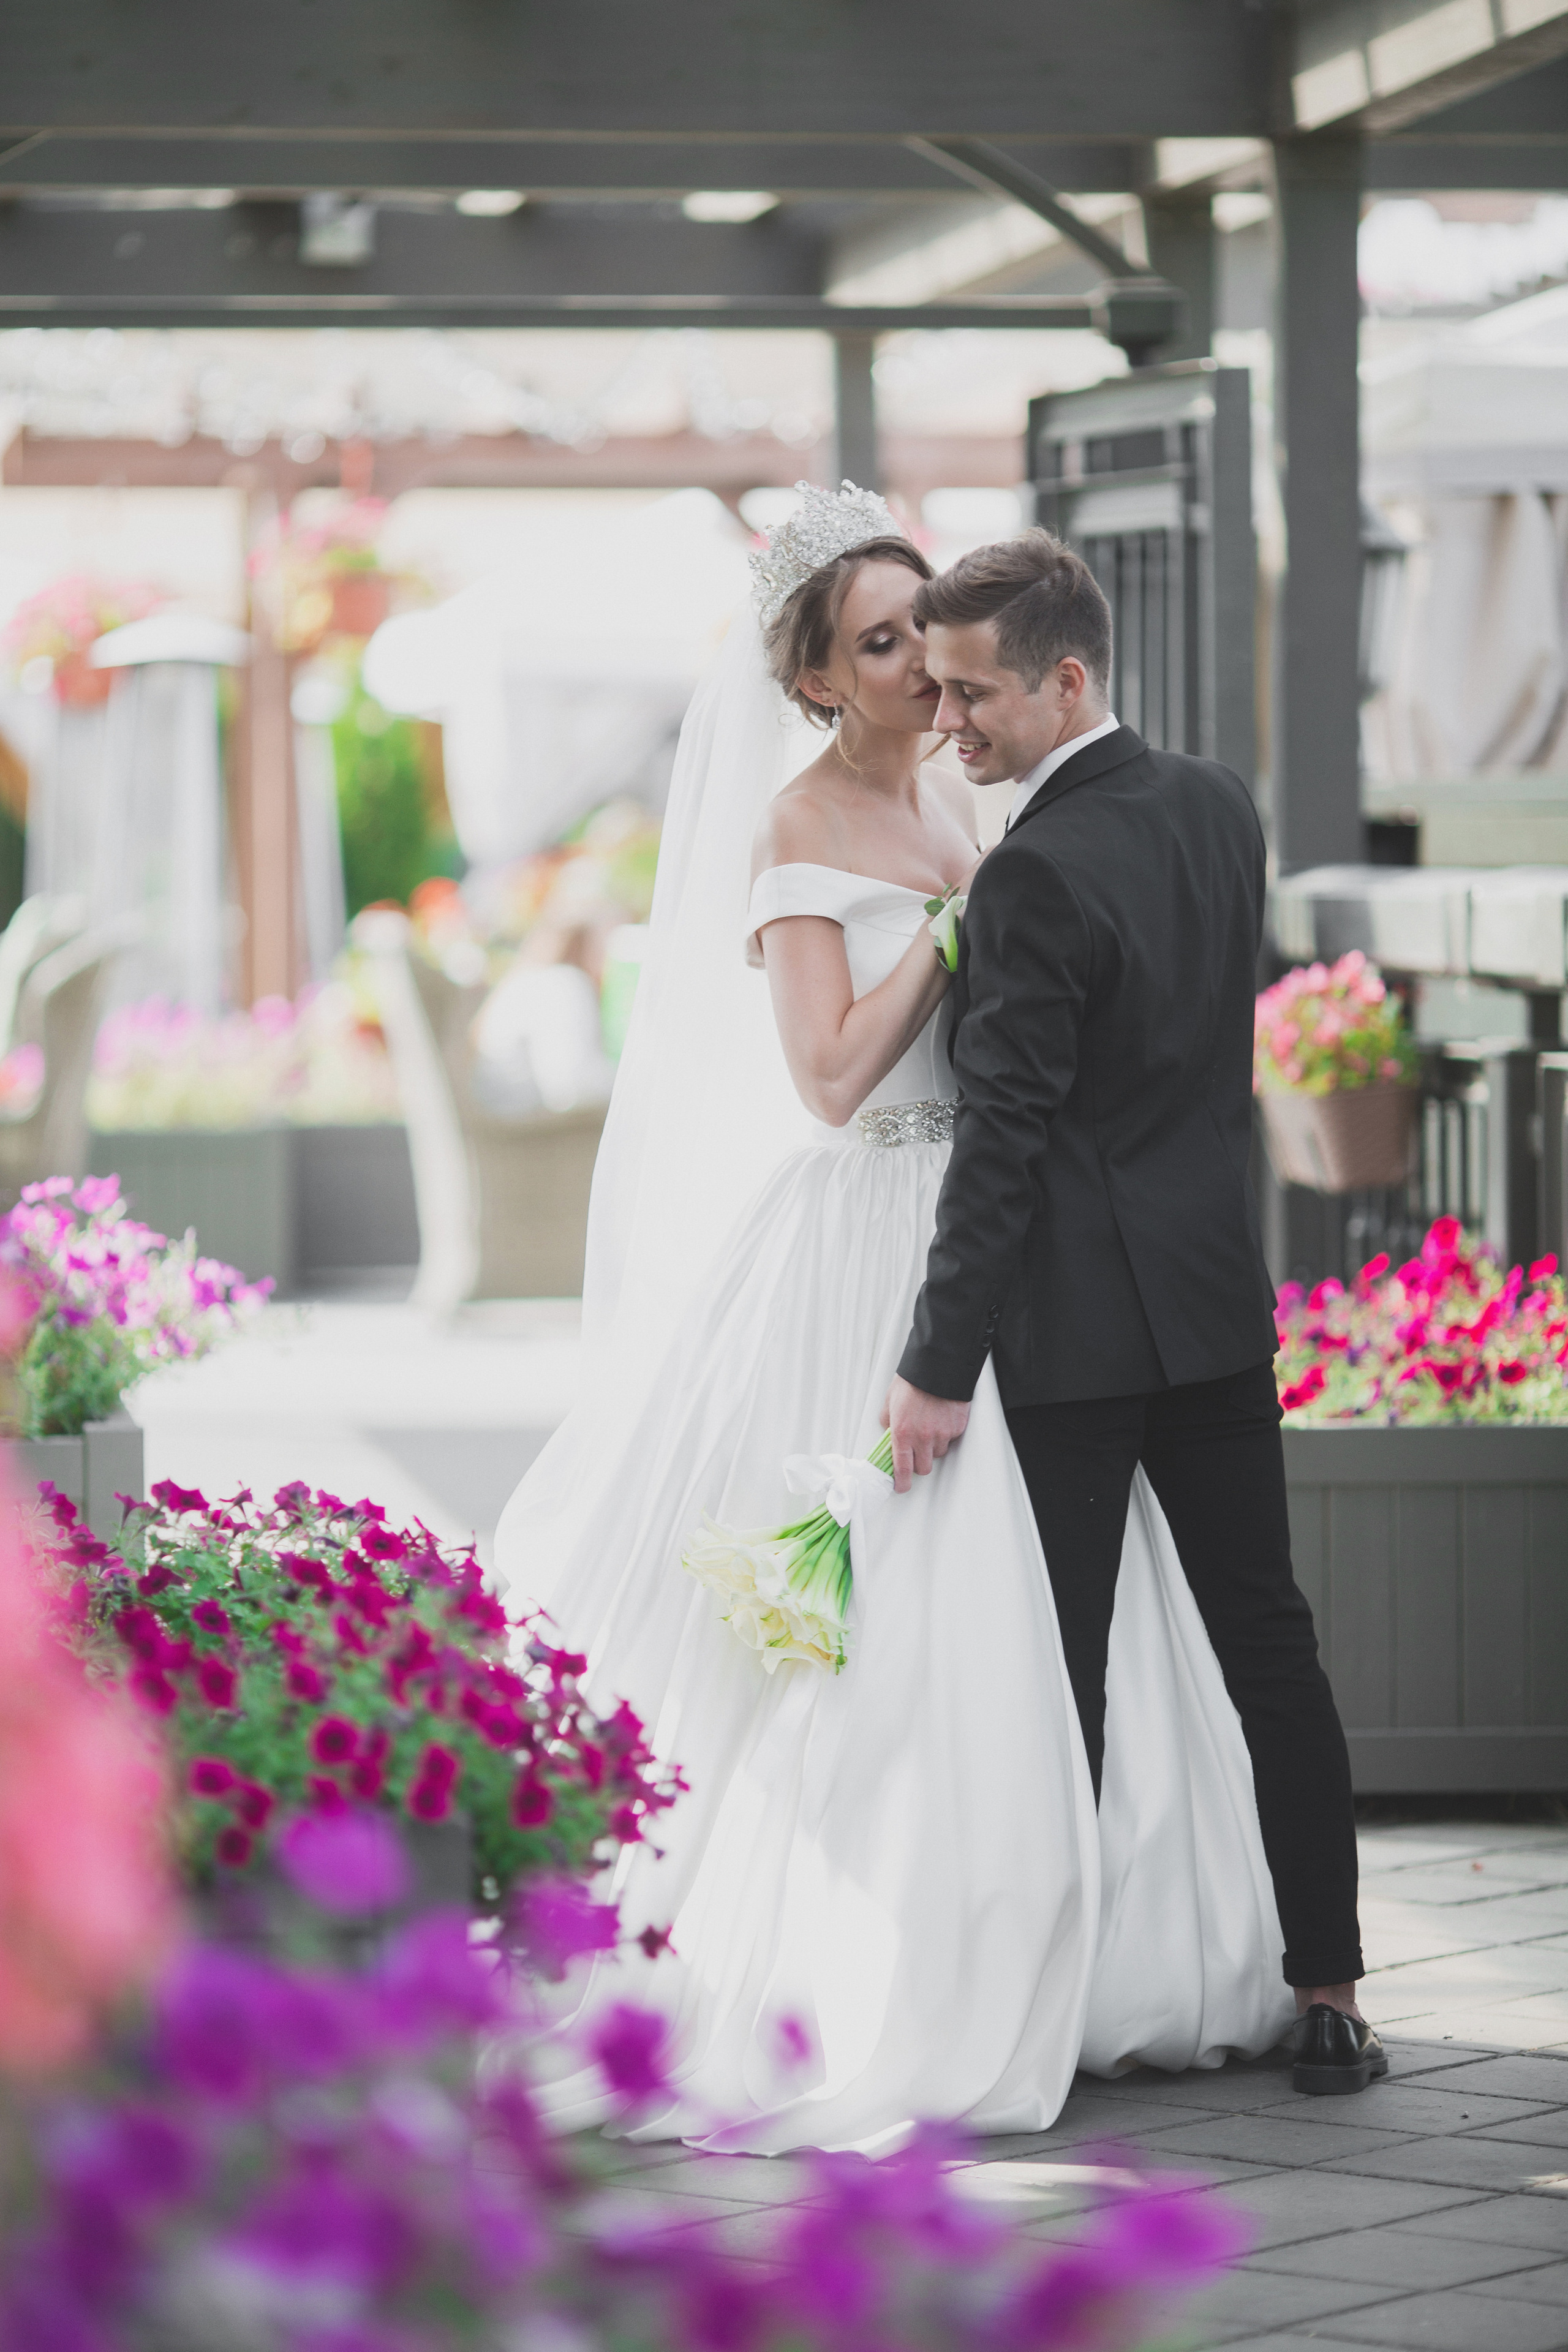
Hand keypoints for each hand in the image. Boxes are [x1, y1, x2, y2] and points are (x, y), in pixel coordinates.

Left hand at [881, 1375, 970, 1493]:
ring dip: (933, 1446)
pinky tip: (941, 1417)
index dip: (901, 1482)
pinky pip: (951, 1439)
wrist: (937, 1366)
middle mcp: (923, 1437)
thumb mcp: (890, 1402)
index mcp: (902, 1433)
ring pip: (938, 1453)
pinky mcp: (957, 1427)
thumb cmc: (912, 1382)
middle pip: (924, 1468)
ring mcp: (942, 1434)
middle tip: (917, 1450)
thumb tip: (890, 1436)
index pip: (902, 1469)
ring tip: (930, 1425)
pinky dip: (946, 1433)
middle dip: (920, 1462)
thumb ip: (888, 1424)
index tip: (901, 1486)